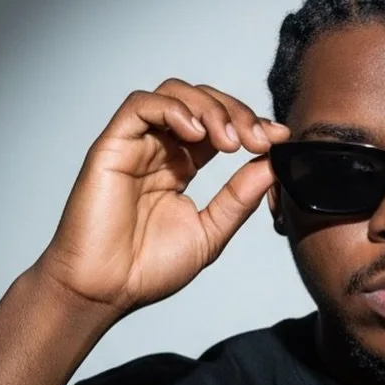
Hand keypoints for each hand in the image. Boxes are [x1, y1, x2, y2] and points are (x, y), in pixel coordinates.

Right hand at [36, 79, 289, 316]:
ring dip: (210, 108)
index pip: (220, 127)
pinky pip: (140, 105)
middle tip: (257, 140)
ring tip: (230, 142)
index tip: (278, 138)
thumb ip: (239, 197)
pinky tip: (196, 134)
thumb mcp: (211, 231)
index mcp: (181, 167)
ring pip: (174, 94)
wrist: (105, 291)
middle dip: (237, 113)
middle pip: (201, 102)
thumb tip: (273, 165)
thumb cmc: (148, 269)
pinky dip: (173, 109)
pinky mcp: (112, 146)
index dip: (251, 124)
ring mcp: (136, 145)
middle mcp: (159, 150)